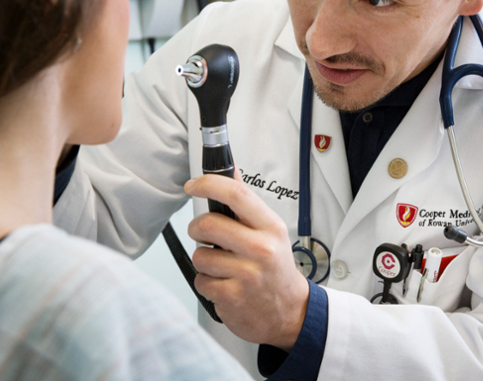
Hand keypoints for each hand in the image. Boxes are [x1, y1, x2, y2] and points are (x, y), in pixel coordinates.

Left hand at [184, 173, 309, 350]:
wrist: (289, 312)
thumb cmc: (276, 268)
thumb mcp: (270, 231)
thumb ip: (247, 203)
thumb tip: (231, 171)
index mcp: (270, 227)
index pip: (236, 194)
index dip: (209, 184)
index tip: (193, 185)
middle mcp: (261, 249)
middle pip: (208, 224)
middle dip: (197, 228)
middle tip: (204, 234)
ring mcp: (246, 274)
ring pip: (199, 255)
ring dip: (204, 260)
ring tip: (222, 266)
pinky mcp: (232, 297)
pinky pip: (200, 281)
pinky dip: (206, 283)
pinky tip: (224, 284)